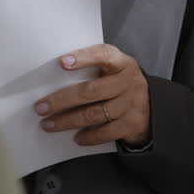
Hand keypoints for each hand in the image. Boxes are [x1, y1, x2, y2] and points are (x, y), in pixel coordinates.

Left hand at [34, 44, 151, 146]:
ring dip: (68, 121)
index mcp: (122, 63)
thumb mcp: (114, 70)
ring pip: (95, 114)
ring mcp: (132, 104)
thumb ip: (94, 69)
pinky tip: (76, 138)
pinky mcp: (132, 124)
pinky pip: (106, 132)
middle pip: (91, 91)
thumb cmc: (120, 84)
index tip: (61, 63)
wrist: (152, 107)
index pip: (103, 55)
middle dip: (62, 100)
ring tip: (48, 124)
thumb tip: (54, 79)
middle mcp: (129, 82)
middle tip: (41, 107)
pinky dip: (89, 137)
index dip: (83, 58)